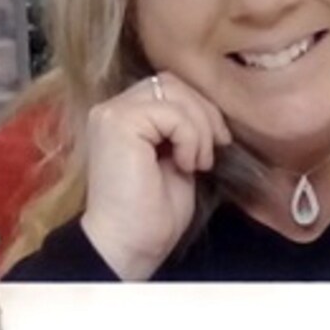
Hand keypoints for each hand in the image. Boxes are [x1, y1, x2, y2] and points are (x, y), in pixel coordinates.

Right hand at [80, 72, 230, 279]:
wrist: (131, 246)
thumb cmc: (154, 211)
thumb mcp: (178, 155)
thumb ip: (184, 126)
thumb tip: (211, 108)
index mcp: (126, 114)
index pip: (170, 86)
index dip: (200, 107)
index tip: (216, 142)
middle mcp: (113, 107)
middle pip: (173, 82)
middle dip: (204, 113)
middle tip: (215, 148)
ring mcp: (112, 113)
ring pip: (175, 92)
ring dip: (199, 127)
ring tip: (198, 162)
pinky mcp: (118, 123)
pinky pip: (172, 113)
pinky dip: (190, 138)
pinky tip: (185, 165)